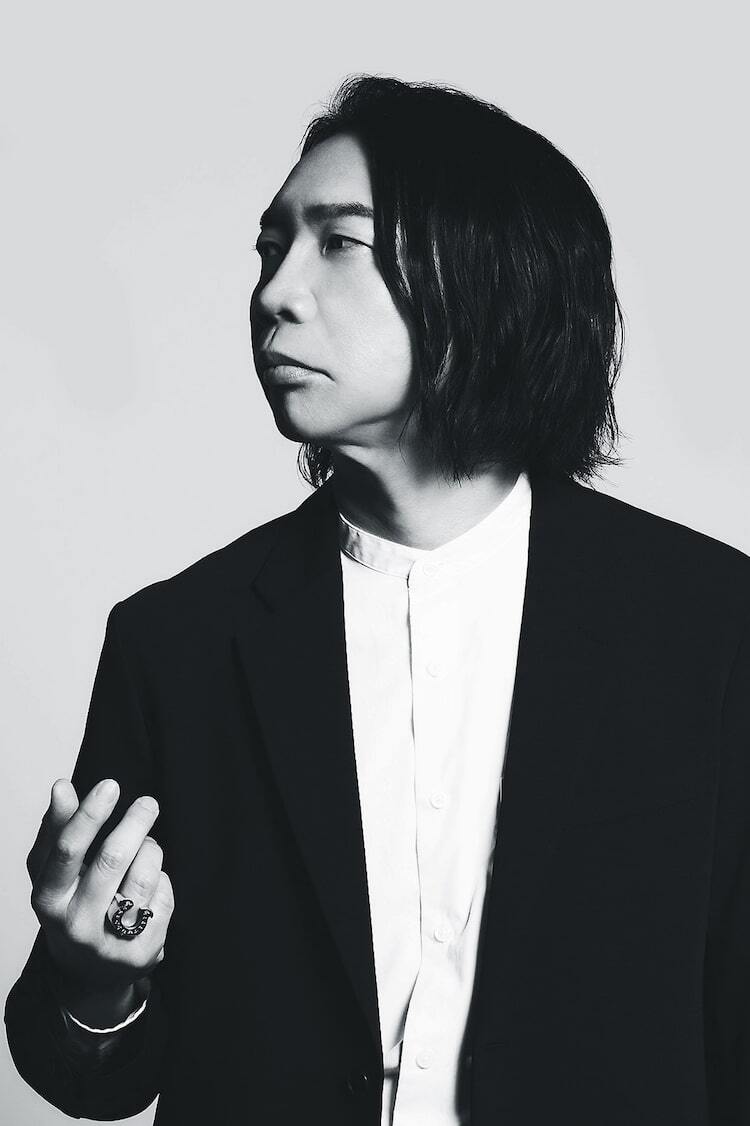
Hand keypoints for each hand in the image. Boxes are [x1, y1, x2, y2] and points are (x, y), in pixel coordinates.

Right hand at [26, 778, 174, 1002]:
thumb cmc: (71, 904)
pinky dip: (161, 882)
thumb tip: (62, 786)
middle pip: (113, 859)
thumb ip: (58, 829)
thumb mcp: (55, 872)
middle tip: (149, 803)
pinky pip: (164, 896)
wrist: (89, 973)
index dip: (89, 816)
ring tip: (144, 851)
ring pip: (146, 873)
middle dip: (136, 822)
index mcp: (49, 899)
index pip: (68, 851)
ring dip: (150, 851)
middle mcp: (76, 925)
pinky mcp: (144, 952)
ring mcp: (111, 943)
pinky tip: (148, 891)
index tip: (110, 785)